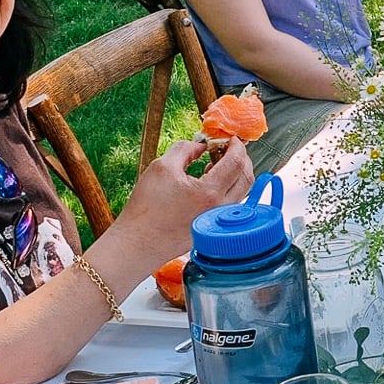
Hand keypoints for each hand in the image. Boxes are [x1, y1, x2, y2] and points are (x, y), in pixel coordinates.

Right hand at [113, 136, 253, 271]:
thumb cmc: (146, 209)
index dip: (236, 146)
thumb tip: (201, 145)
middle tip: (227, 148)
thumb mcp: (162, 167)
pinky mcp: (211, 229)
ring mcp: (217, 221)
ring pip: (241, 192)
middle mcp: (220, 209)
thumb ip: (185, 149)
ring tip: (214, 163)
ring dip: (234, 174)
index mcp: (210, 192)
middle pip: (247, 178)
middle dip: (241, 158)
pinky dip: (227, 188)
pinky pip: (230, 204)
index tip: (231, 138)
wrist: (137, 244)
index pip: (237, 162)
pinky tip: (207, 182)